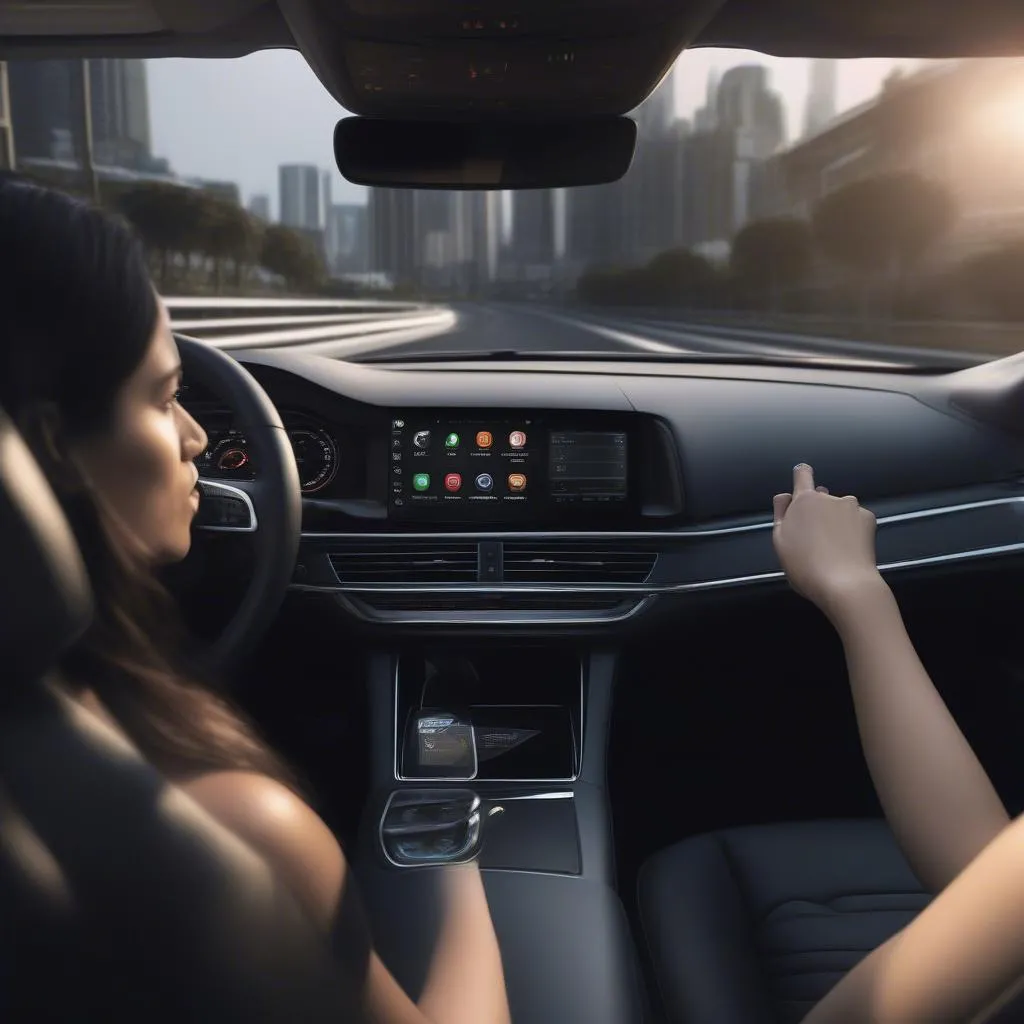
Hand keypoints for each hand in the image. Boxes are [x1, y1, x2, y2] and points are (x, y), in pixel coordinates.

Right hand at [772, 464, 882, 616]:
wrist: (846, 585)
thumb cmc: (805, 566)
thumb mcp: (780, 541)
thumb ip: (781, 513)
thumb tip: (785, 496)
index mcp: (804, 500)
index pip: (802, 474)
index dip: (801, 475)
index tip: (801, 476)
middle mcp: (829, 498)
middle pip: (820, 496)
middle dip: (816, 509)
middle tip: (812, 536)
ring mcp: (851, 507)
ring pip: (839, 508)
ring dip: (835, 518)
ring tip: (832, 545)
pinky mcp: (868, 519)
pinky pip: (855, 519)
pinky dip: (852, 528)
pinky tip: (848, 547)